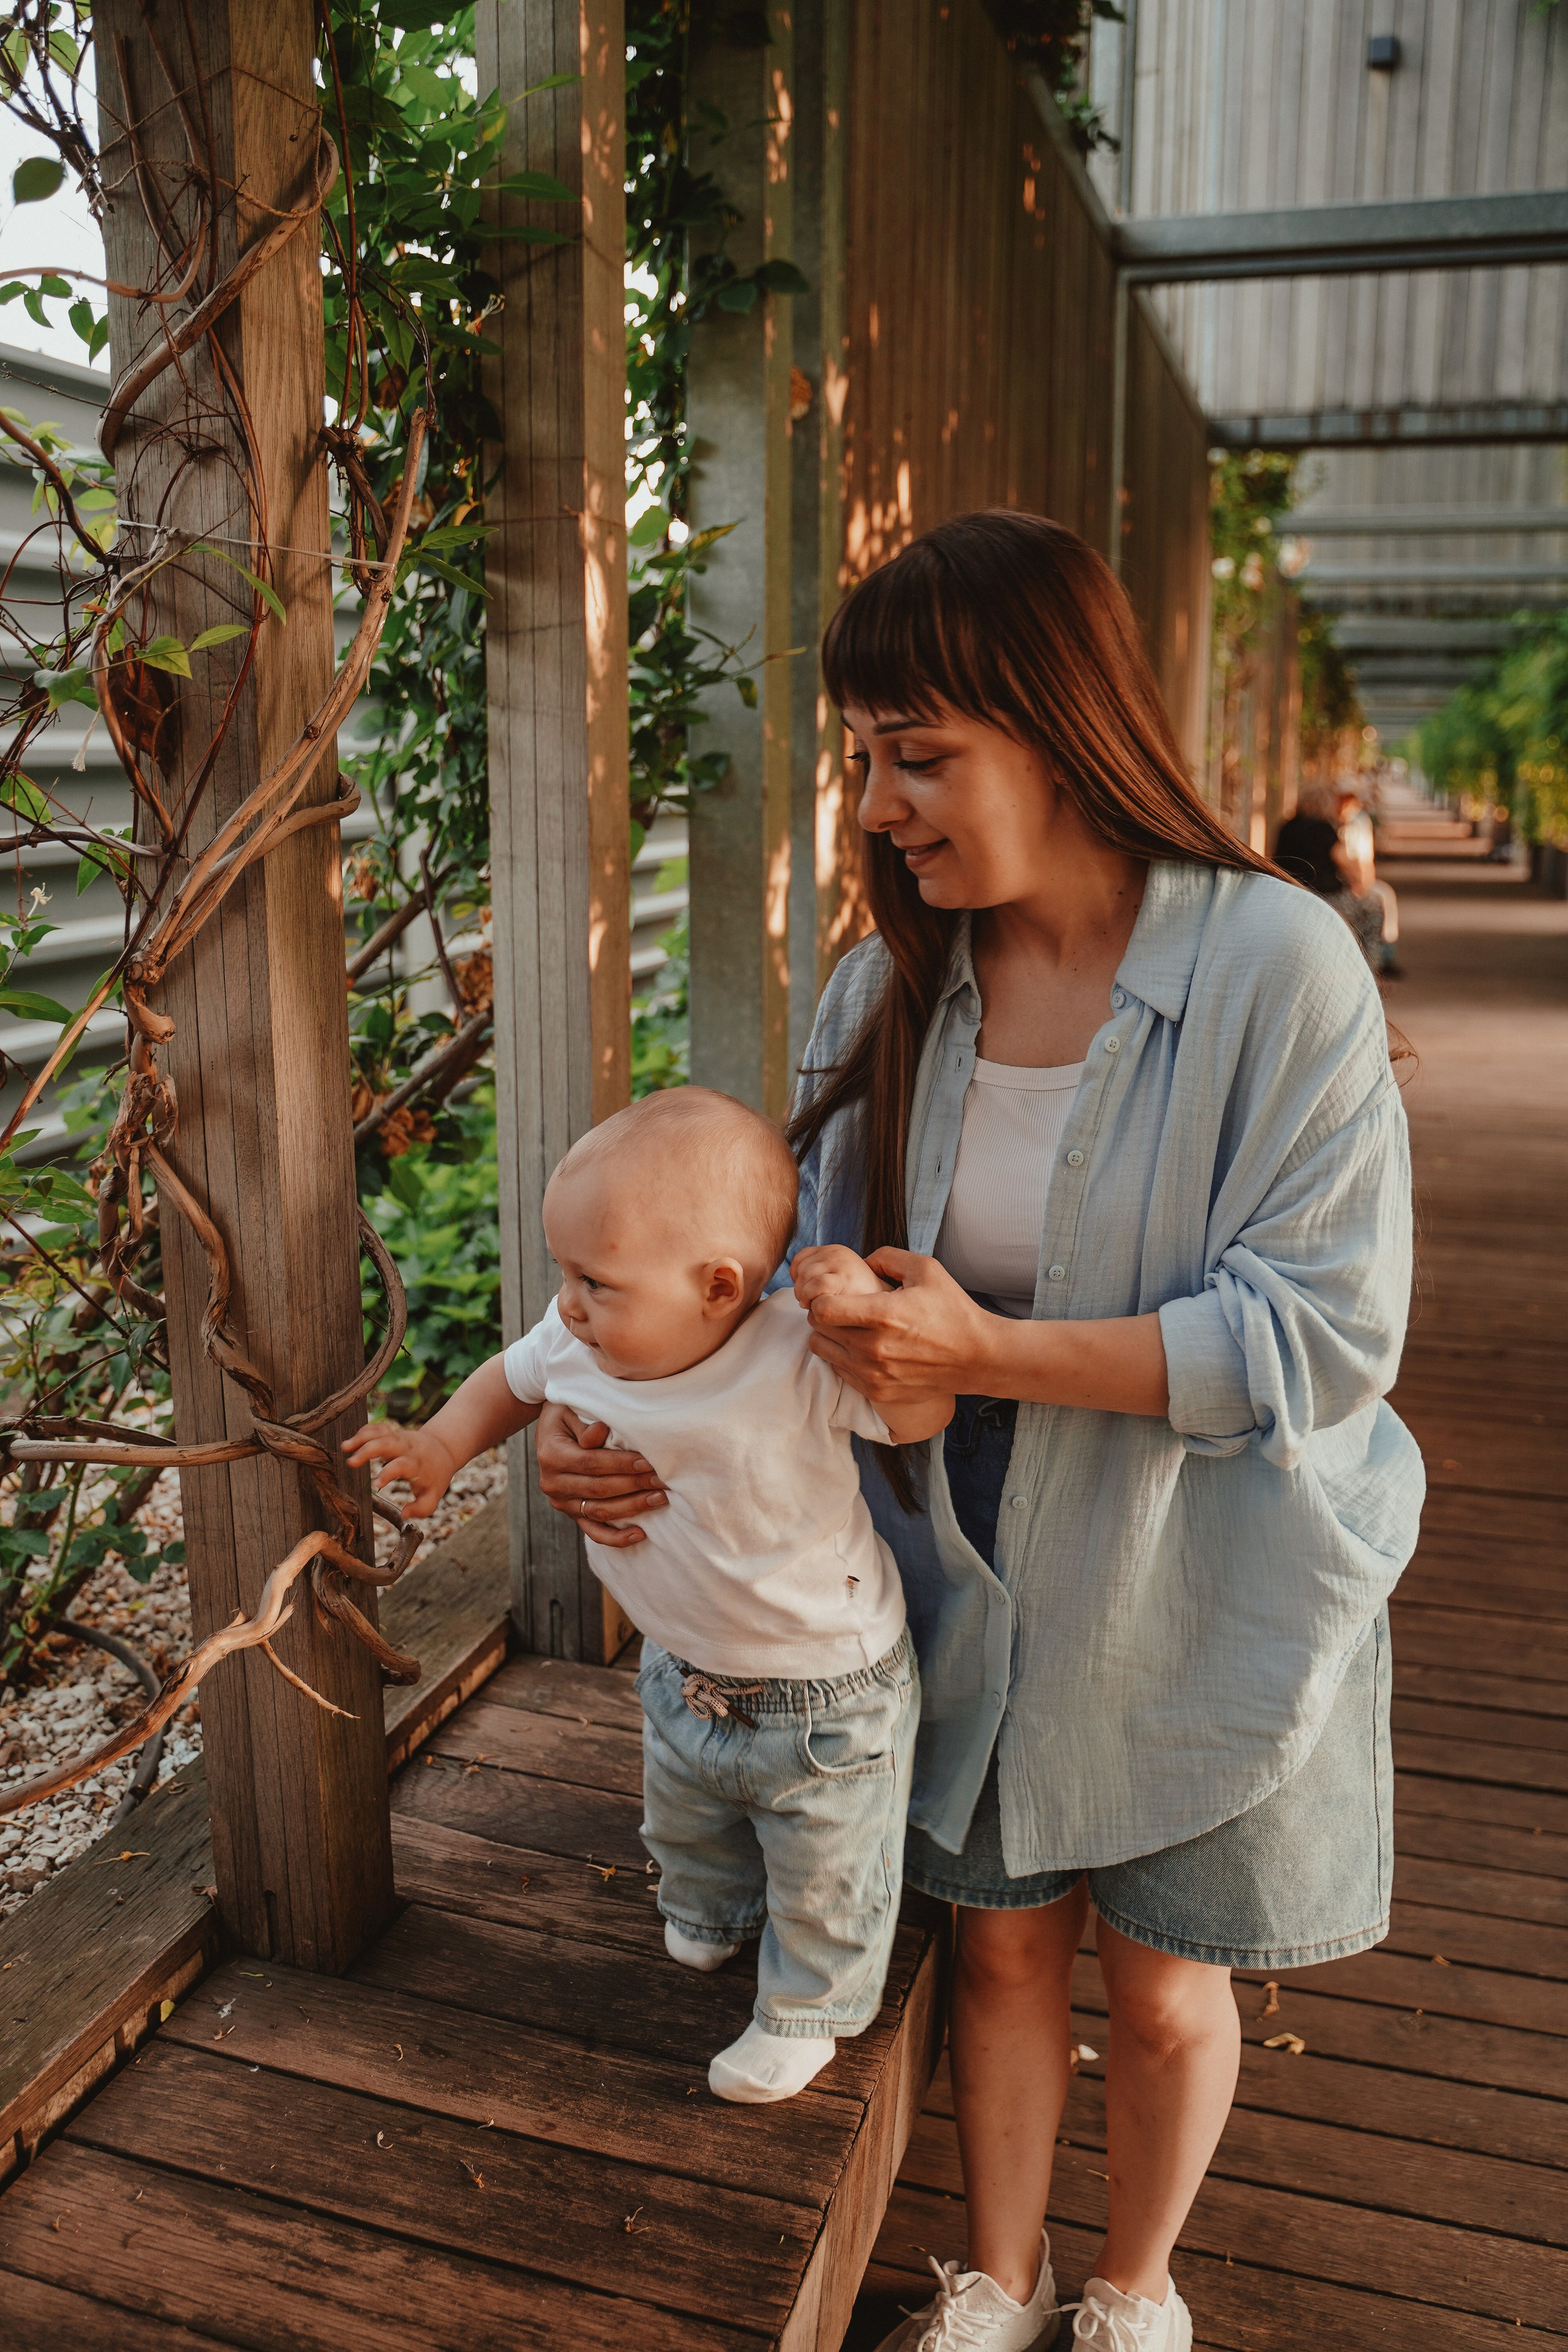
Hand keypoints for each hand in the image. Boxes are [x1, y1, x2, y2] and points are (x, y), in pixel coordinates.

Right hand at [342, 1419, 458, 1518]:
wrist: (442, 1451)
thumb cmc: (434, 1476)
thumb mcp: (433, 1494)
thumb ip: (422, 1508)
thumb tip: (405, 1514)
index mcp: (417, 1464)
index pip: (403, 1465)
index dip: (389, 1472)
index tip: (376, 1484)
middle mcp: (407, 1449)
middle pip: (388, 1443)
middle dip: (368, 1450)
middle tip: (351, 1462)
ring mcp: (399, 1439)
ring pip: (381, 1432)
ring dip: (362, 1438)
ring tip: (345, 1447)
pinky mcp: (393, 1434)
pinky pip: (377, 1428)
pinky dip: (364, 1432)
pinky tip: (351, 1443)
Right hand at [534, 1400, 668, 1548]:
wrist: (550, 1429)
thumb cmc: (566, 1414)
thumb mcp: (570, 1409)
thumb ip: (585, 1425)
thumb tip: (599, 1434)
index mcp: (552, 1455)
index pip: (592, 1463)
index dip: (621, 1465)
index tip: (648, 1463)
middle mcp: (553, 1483)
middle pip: (599, 1489)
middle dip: (634, 1485)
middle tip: (662, 1479)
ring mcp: (562, 1502)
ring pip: (600, 1511)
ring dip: (632, 1507)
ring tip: (660, 1498)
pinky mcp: (572, 1512)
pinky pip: (593, 1530)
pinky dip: (616, 1538)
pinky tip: (640, 1534)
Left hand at [803, 1248, 995, 1402]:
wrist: (978, 1357)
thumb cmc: (953, 1311)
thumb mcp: (926, 1269)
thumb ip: (887, 1257)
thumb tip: (860, 1262)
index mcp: (884, 1315)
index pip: (822, 1308)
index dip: (822, 1296)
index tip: (835, 1292)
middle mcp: (874, 1348)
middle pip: (818, 1327)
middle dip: (823, 1312)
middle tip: (842, 1306)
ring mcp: (874, 1374)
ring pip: (822, 1349)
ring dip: (830, 1335)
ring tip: (851, 1326)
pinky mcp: (877, 1391)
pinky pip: (839, 1370)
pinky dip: (843, 1357)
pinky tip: (863, 1347)